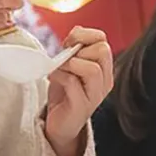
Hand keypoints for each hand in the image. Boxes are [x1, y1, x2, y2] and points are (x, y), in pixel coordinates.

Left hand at [45, 27, 113, 155]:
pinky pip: (73, 83)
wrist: (59, 126)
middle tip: (64, 58)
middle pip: (102, 51)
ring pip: (92, 68)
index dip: (85, 35)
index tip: (69, 41)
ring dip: (71, 63)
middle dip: (79, 49)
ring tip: (59, 69)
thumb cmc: (64, 95)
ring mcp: (95, 95)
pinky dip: (59, 75)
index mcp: (103, 69)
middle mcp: (104, 82)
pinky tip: (51, 77)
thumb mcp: (69, 67)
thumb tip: (78, 29)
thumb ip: (74, 49)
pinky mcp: (81, 106)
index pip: (104, 41)